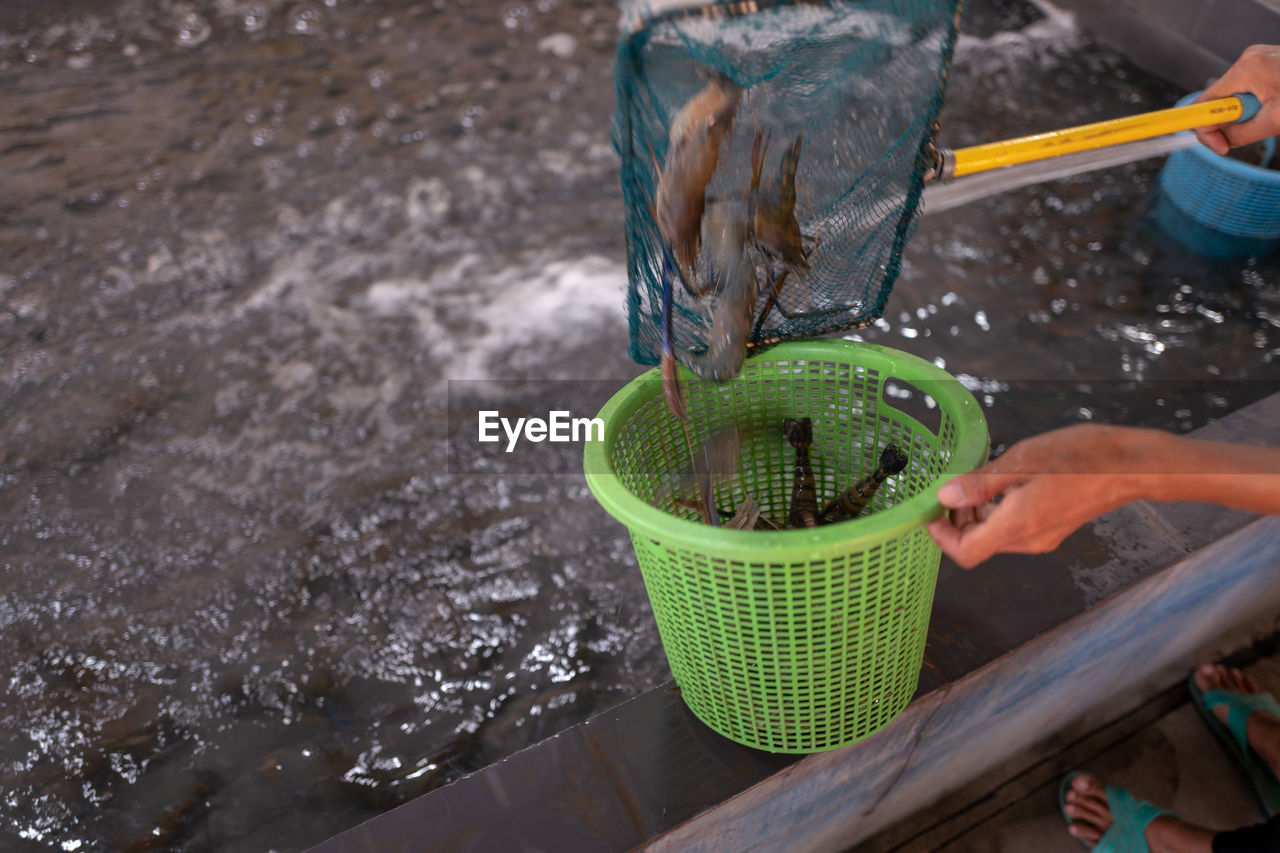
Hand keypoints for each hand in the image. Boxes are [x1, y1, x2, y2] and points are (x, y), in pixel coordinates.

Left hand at [926, 424, 1141, 568]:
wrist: (1131, 464)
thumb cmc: (1079, 457)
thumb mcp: (1021, 462)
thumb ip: (979, 484)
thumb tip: (944, 497)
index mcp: (1017, 527)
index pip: (965, 553)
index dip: (941, 536)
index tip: (931, 511)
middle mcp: (1029, 540)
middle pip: (977, 543)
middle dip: (957, 518)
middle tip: (954, 485)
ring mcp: (1043, 537)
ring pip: (994, 534)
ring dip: (978, 512)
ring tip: (982, 478)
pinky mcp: (1054, 527)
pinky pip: (1014, 526)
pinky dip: (999, 509)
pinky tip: (1006, 481)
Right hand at [1194, 44, 1279, 154]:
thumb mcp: (1275, 122)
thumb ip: (1240, 134)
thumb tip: (1220, 142)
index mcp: (1246, 69)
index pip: (1204, 104)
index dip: (1205, 129)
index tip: (1219, 148)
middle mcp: (1247, 59)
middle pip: (1219, 100)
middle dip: (1233, 122)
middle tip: (1259, 129)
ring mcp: (1257, 59)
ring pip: (1235, 97)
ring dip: (1249, 114)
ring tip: (1275, 114)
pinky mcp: (1267, 63)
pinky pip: (1249, 90)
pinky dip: (1259, 105)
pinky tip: (1277, 106)